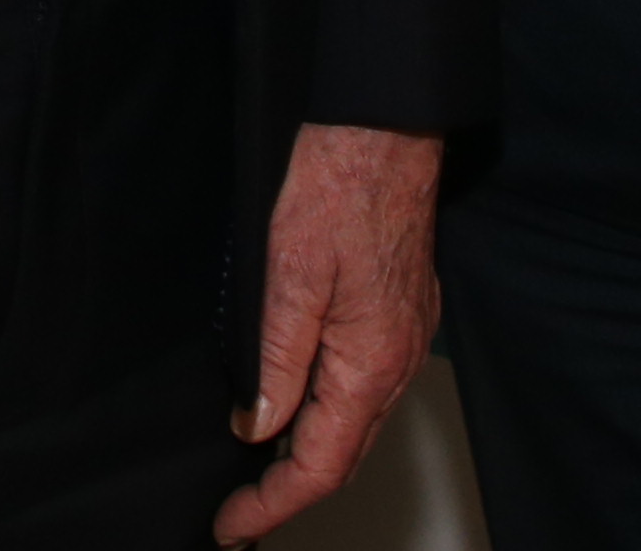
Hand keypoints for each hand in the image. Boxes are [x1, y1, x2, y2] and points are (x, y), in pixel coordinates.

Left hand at [216, 122, 442, 542]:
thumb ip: (276, 361)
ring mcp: (407, 337)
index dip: (274, 503)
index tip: (233, 527)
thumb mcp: (287, 277)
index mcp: (370, 362)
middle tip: (240, 512)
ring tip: (262, 474)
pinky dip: (333, 414)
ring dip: (313, 455)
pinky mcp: (404, 314)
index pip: (321, 464)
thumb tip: (257, 426)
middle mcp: (398, 360)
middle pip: (345, 454)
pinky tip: (302, 408)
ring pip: (359, 423)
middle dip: (291, 491)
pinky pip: (368, 387)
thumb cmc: (337, 187)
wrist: (384, 129)